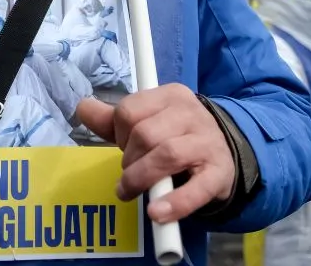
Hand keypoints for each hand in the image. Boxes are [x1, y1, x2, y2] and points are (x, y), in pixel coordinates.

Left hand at [75, 84, 233, 223]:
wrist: (227, 154)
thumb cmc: (177, 136)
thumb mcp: (148, 122)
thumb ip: (114, 120)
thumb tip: (83, 107)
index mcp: (171, 96)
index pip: (130, 110)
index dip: (119, 134)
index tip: (124, 147)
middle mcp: (191, 114)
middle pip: (145, 134)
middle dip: (129, 159)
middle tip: (129, 172)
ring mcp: (207, 143)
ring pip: (167, 155)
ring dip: (140, 178)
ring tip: (131, 192)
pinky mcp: (219, 173)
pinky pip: (196, 189)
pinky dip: (175, 203)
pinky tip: (158, 213)